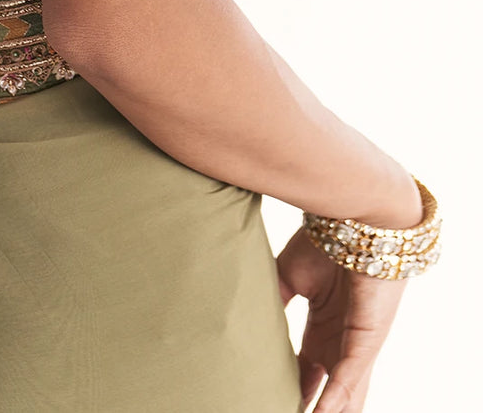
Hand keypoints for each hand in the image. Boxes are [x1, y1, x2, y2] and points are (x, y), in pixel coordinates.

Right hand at [276, 226, 409, 411]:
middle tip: (283, 412)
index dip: (291, 389)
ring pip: (343, 396)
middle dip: (308, 406)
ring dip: (326, 412)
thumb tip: (247, 317)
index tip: (269, 399)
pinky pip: (349, 380)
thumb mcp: (288, 276)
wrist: (355, 219)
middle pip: (326, 391)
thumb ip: (274, 300)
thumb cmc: (327, 241)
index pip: (306, 372)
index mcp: (324, 328)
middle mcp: (341, 343)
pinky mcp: (366, 342)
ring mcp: (356, 346)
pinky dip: (335, 401)